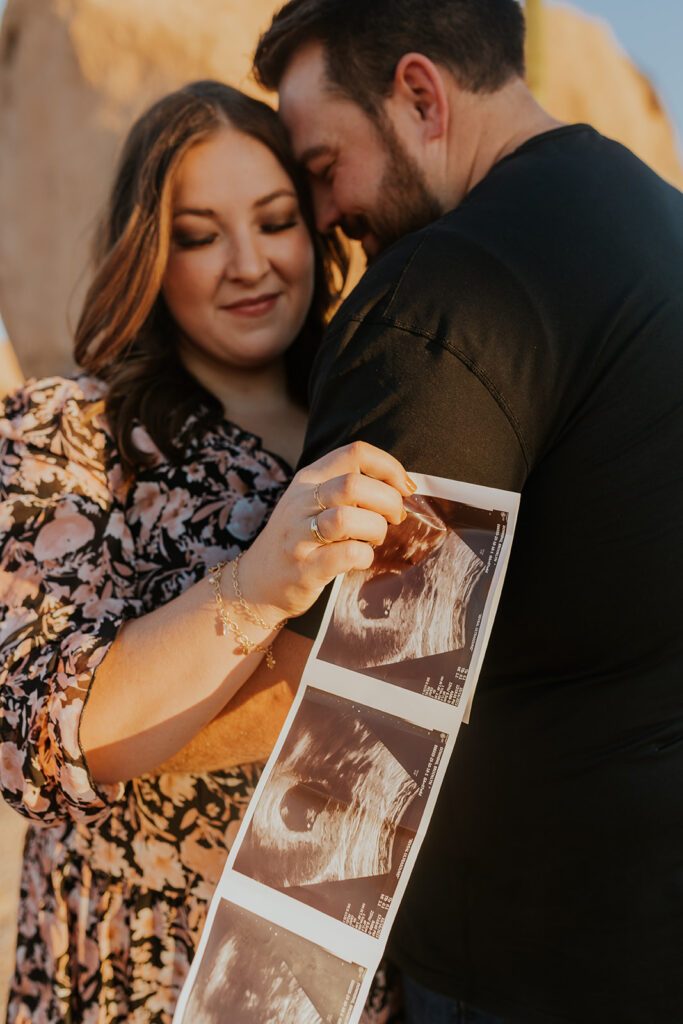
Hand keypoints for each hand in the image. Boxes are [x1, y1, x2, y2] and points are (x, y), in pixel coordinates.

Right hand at [237, 441, 414, 619]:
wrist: (257, 582)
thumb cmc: (299, 539)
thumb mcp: (312, 502)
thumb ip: (347, 489)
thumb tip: (400, 488)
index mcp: (308, 479)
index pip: (355, 452)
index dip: (389, 467)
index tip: (404, 488)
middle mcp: (300, 502)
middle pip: (355, 485)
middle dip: (388, 502)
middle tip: (394, 518)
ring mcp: (299, 535)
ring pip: (348, 518)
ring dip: (376, 529)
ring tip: (375, 538)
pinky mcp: (305, 568)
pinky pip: (347, 554)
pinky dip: (365, 556)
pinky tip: (361, 558)